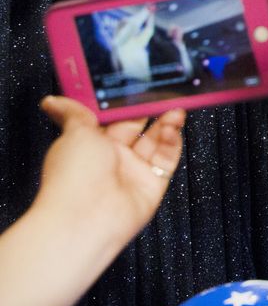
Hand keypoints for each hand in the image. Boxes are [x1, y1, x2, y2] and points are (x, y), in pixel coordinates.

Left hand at [32, 97, 183, 246]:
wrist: (86, 217)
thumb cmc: (72, 178)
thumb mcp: (74, 132)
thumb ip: (75, 112)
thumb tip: (54, 101)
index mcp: (90, 144)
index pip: (113, 117)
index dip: (128, 103)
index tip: (140, 87)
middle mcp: (111, 158)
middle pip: (138, 127)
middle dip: (151, 111)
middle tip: (164, 94)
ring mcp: (132, 172)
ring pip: (155, 141)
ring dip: (166, 123)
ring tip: (175, 109)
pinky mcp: (152, 184)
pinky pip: (167, 159)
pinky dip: (172, 142)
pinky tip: (171, 129)